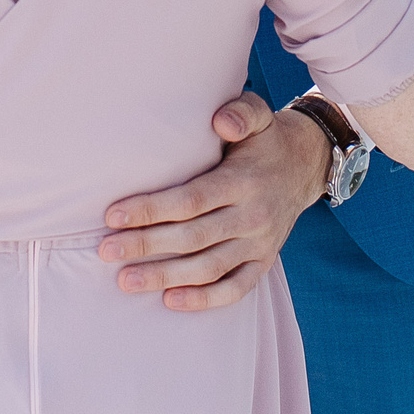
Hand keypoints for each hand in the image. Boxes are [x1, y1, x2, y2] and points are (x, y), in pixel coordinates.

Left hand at [98, 94, 329, 310]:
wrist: (307, 165)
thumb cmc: (265, 139)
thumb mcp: (259, 115)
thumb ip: (241, 112)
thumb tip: (221, 123)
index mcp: (243, 181)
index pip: (191, 200)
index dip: (150, 209)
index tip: (112, 216)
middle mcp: (252, 216)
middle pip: (192, 237)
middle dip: (146, 245)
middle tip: (106, 251)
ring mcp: (260, 244)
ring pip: (208, 267)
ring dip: (165, 277)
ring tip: (125, 281)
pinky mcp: (264, 262)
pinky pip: (236, 289)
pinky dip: (205, 299)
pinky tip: (170, 301)